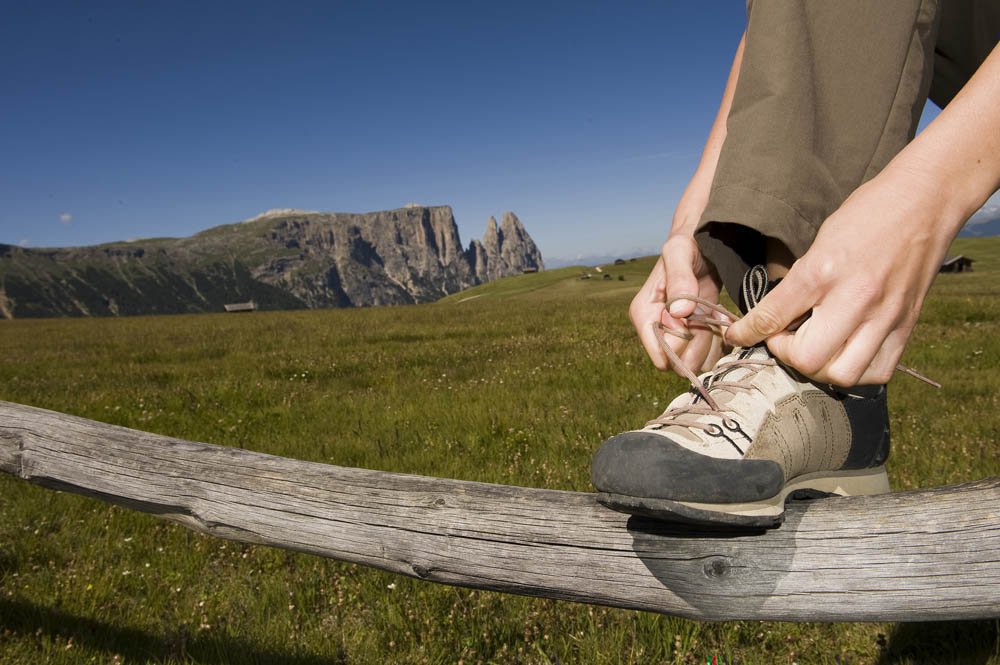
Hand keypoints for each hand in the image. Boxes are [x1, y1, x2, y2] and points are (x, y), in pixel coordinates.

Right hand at [631, 235, 725, 375]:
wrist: (703, 241)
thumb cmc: (688, 243)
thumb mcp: (680, 252)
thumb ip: (679, 279)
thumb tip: (679, 313)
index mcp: (644, 314)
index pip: (660, 354)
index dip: (682, 346)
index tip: (696, 322)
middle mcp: (656, 328)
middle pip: (678, 363)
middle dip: (700, 348)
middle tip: (714, 322)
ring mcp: (675, 333)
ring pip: (695, 363)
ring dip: (713, 346)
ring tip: (720, 320)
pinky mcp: (694, 333)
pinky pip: (707, 355)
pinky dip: (719, 344)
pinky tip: (724, 323)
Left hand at [725, 168, 951, 385]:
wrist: (925, 200)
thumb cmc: (867, 214)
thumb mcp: (819, 241)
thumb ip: (798, 281)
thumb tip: (773, 317)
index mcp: (823, 272)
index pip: (772, 317)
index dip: (746, 333)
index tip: (736, 336)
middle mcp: (855, 299)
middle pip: (807, 359)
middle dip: (786, 354)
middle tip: (784, 338)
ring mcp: (885, 317)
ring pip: (842, 375)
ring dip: (820, 368)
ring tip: (814, 348)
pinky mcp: (906, 326)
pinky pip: (877, 372)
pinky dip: (855, 371)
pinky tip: (844, 353)